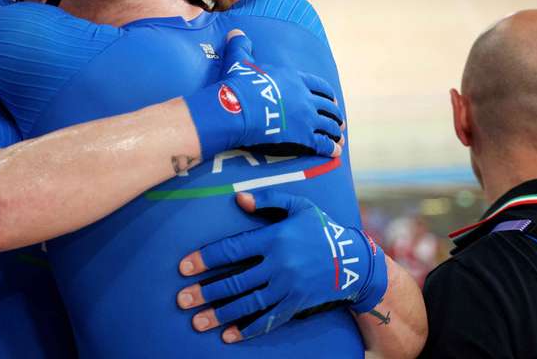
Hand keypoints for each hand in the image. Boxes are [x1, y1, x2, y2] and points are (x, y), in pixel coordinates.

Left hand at [176, 190, 386, 342]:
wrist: (354, 261)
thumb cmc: (321, 228)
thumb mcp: (299, 206)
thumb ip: (268, 199)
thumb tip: (238, 199)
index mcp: (275, 238)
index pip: (232, 250)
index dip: (206, 259)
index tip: (183, 268)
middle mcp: (279, 264)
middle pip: (234, 281)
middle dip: (205, 292)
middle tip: (182, 300)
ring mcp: (287, 287)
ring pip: (247, 304)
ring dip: (220, 314)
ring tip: (197, 321)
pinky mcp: (296, 304)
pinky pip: (268, 319)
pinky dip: (248, 329)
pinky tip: (228, 336)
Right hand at [183, 30, 343, 161]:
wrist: (238, 108)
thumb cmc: (239, 84)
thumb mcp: (240, 61)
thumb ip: (241, 46)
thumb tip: (235, 32)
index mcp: (295, 79)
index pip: (319, 85)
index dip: (327, 94)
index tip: (332, 99)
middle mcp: (305, 97)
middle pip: (328, 106)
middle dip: (335, 114)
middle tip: (339, 120)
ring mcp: (307, 117)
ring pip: (329, 125)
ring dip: (336, 132)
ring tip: (339, 138)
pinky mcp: (303, 136)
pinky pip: (323, 143)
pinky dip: (331, 148)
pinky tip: (335, 152)